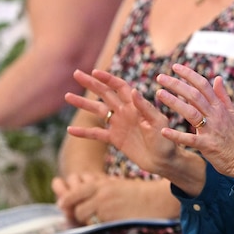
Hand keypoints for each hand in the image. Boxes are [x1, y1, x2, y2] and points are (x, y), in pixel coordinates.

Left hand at [53, 173, 171, 224]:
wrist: (157, 200)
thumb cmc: (139, 194)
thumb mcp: (117, 186)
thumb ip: (100, 189)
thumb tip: (82, 198)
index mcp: (102, 183)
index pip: (75, 192)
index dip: (66, 200)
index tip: (63, 206)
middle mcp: (101, 192)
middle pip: (74, 205)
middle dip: (73, 214)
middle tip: (74, 220)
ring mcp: (105, 204)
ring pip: (81, 215)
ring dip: (83, 221)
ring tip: (90, 224)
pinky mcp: (111, 217)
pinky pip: (94, 225)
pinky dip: (95, 227)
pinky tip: (102, 227)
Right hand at [65, 68, 203, 183]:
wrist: (164, 161)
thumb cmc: (166, 140)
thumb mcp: (158, 123)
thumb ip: (145, 108)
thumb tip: (133, 91)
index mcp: (136, 105)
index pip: (120, 87)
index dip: (108, 79)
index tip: (94, 72)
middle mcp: (125, 112)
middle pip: (105, 94)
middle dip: (91, 84)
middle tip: (76, 73)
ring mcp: (119, 125)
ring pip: (97, 111)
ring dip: (83, 103)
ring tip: (67, 96)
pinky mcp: (115, 139)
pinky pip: (96, 134)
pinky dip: (84, 132)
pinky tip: (70, 130)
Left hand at [155, 64, 233, 179]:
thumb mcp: (232, 114)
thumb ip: (223, 96)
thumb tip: (217, 78)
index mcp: (220, 107)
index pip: (204, 85)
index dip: (189, 75)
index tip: (175, 67)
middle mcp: (215, 116)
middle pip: (195, 95)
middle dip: (177, 84)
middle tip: (161, 77)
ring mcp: (211, 130)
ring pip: (191, 112)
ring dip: (174, 102)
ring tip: (158, 94)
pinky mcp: (207, 145)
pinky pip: (190, 139)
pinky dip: (176, 135)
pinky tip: (163, 130)